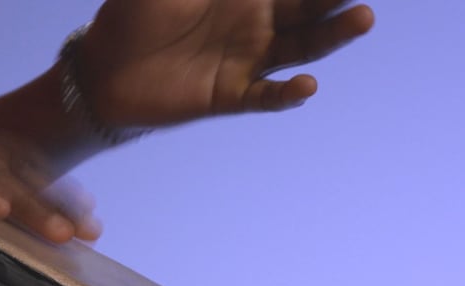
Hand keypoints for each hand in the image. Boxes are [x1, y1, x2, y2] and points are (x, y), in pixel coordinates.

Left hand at [81, 0, 373, 125]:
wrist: (102, 71)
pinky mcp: (230, 95)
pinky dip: (288, 94)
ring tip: (363, 17)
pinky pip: (265, 97)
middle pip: (308, 5)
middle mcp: (255, 23)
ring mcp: (247, 60)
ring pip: (301, 47)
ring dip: (332, 35)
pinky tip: (307, 85)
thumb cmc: (131, 13)